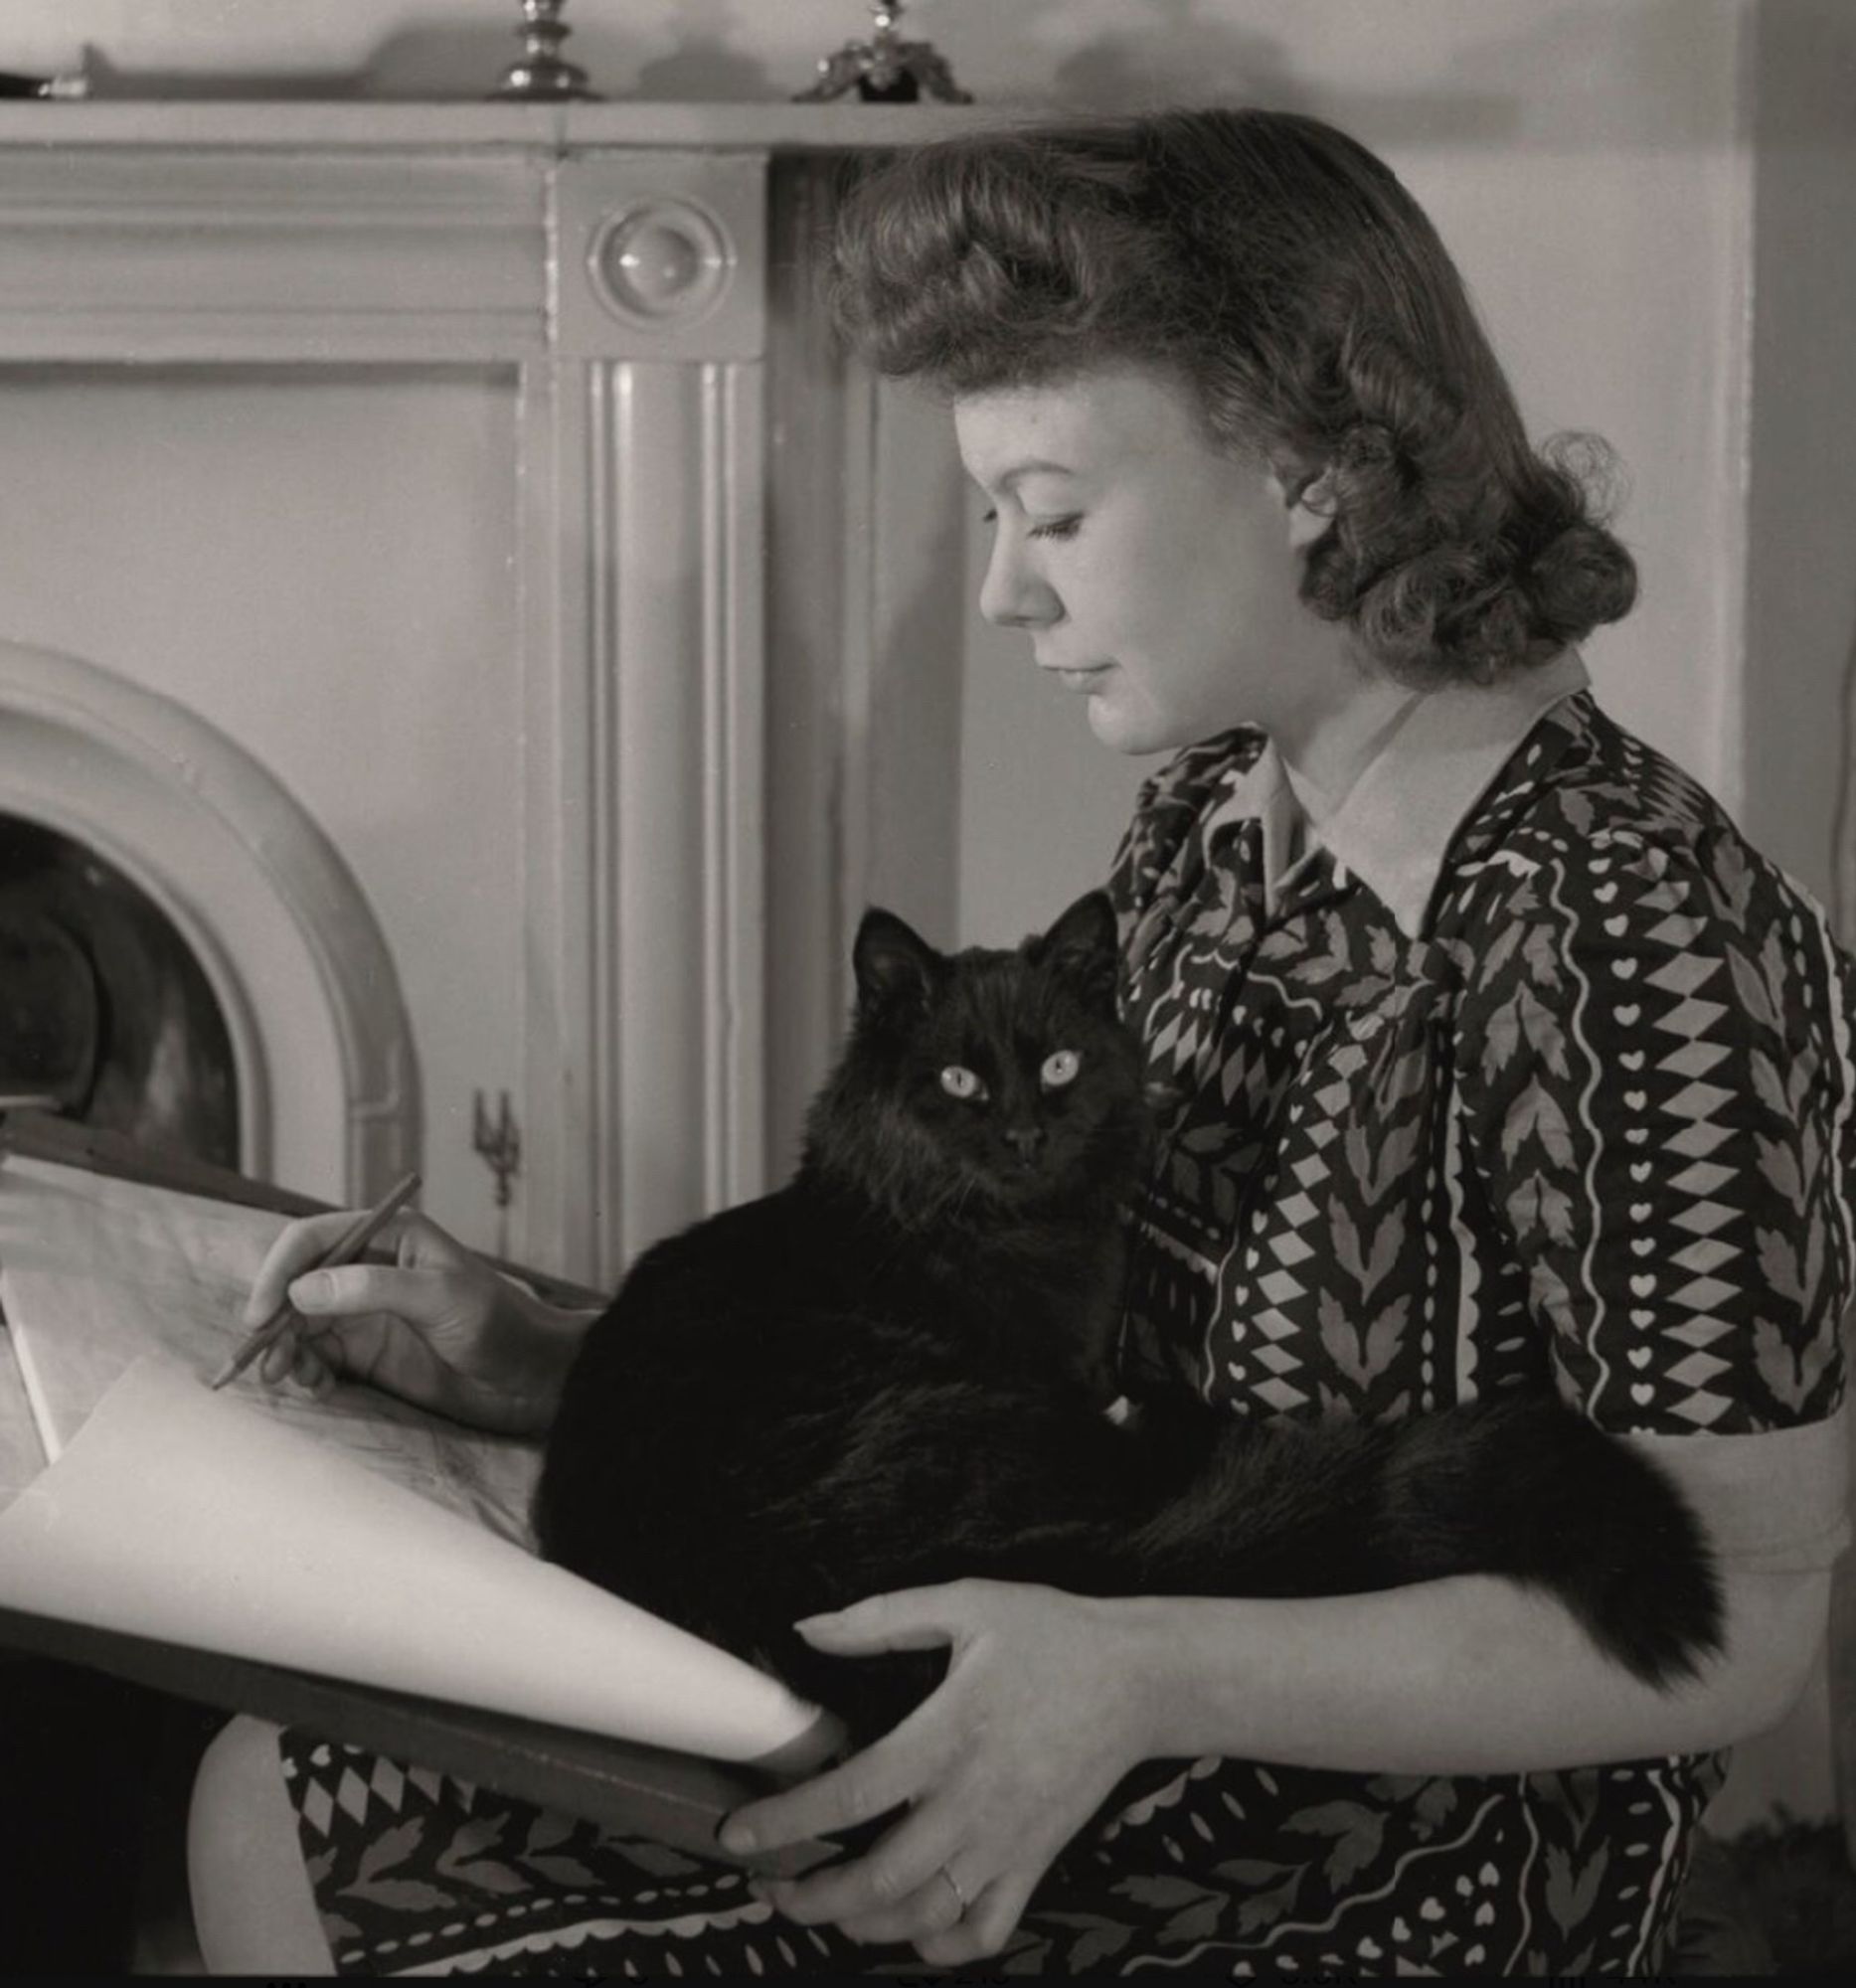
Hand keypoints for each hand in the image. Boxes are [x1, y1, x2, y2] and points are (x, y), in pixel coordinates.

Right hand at [244, 1207, 592, 1434]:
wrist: (533, 1377)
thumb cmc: (500, 1324)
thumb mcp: (440, 1298)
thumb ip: (373, 1289)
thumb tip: (302, 1290)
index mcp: (389, 1237)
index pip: (312, 1240)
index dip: (278, 1272)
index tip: (260, 1315)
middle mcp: (370, 1270)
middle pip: (297, 1285)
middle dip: (273, 1320)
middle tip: (264, 1362)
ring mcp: (367, 1314)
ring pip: (300, 1324)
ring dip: (283, 1348)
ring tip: (285, 1377)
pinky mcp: (369, 1354)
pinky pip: (318, 1357)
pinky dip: (305, 1371)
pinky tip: (316, 1387)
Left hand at [718, 1579, 1153, 1964]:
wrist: (1141, 1679)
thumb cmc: (1051, 1635)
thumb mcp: (966, 1603)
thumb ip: (881, 1618)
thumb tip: (807, 1627)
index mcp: (947, 1735)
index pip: (850, 1795)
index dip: (787, 1821)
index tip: (739, 1837)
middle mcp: (973, 1801)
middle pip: (880, 1878)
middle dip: (813, 1897)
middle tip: (772, 1888)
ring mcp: (1008, 1841)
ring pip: (924, 1915)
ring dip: (863, 1925)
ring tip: (825, 1908)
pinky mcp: (1037, 1861)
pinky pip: (985, 1929)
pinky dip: (940, 1945)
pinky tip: (909, 1927)